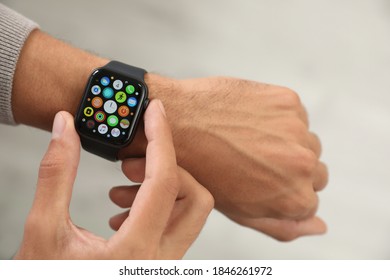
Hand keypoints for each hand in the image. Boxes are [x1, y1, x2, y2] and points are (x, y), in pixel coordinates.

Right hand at [15, 101, 212, 258]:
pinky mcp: (159, 263)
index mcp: (134, 254)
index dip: (161, 139)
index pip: (164, 182)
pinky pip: (176, 227)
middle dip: (169, 169)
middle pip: (196, 199)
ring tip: (119, 191)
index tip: (156, 112)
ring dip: (161, 189)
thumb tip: (66, 129)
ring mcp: (163, 264)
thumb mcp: (44, 231)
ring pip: (189, 214)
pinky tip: (123, 212)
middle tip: (131, 163)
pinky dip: (157, 207)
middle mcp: (160, 262)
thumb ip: (57, 175)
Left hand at [122, 75, 327, 239]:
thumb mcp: (240, 211)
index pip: (310, 200)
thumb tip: (319, 227)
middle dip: (290, 168)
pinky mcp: (286, 100)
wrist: (177, 125)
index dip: (284, 190)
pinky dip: (277, 118)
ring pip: (306, 140)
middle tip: (256, 160)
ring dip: (286, 141)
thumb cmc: (202, 171)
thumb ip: (283, 225)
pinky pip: (294, 115)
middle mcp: (304, 164)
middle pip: (314, 170)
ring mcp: (296, 129)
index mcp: (295, 198)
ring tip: (250, 140)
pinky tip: (249, 121)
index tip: (264, 180)